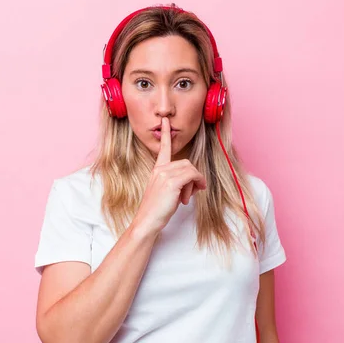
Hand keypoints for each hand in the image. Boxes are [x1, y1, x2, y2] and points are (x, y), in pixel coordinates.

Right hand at [133, 117, 206, 233]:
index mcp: (157, 170)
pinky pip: (192, 176)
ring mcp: (165, 175)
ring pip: (190, 169)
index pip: (163, 148)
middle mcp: (160, 169)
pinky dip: (196, 184)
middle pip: (187, 163)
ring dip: (195, 183)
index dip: (166, 134)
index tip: (166, 121)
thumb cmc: (157, 210)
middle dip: (193, 177)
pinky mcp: (171, 182)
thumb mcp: (167, 192)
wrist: (147, 221)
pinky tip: (190, 195)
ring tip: (187, 198)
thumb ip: (177, 181)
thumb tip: (194, 181)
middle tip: (191, 193)